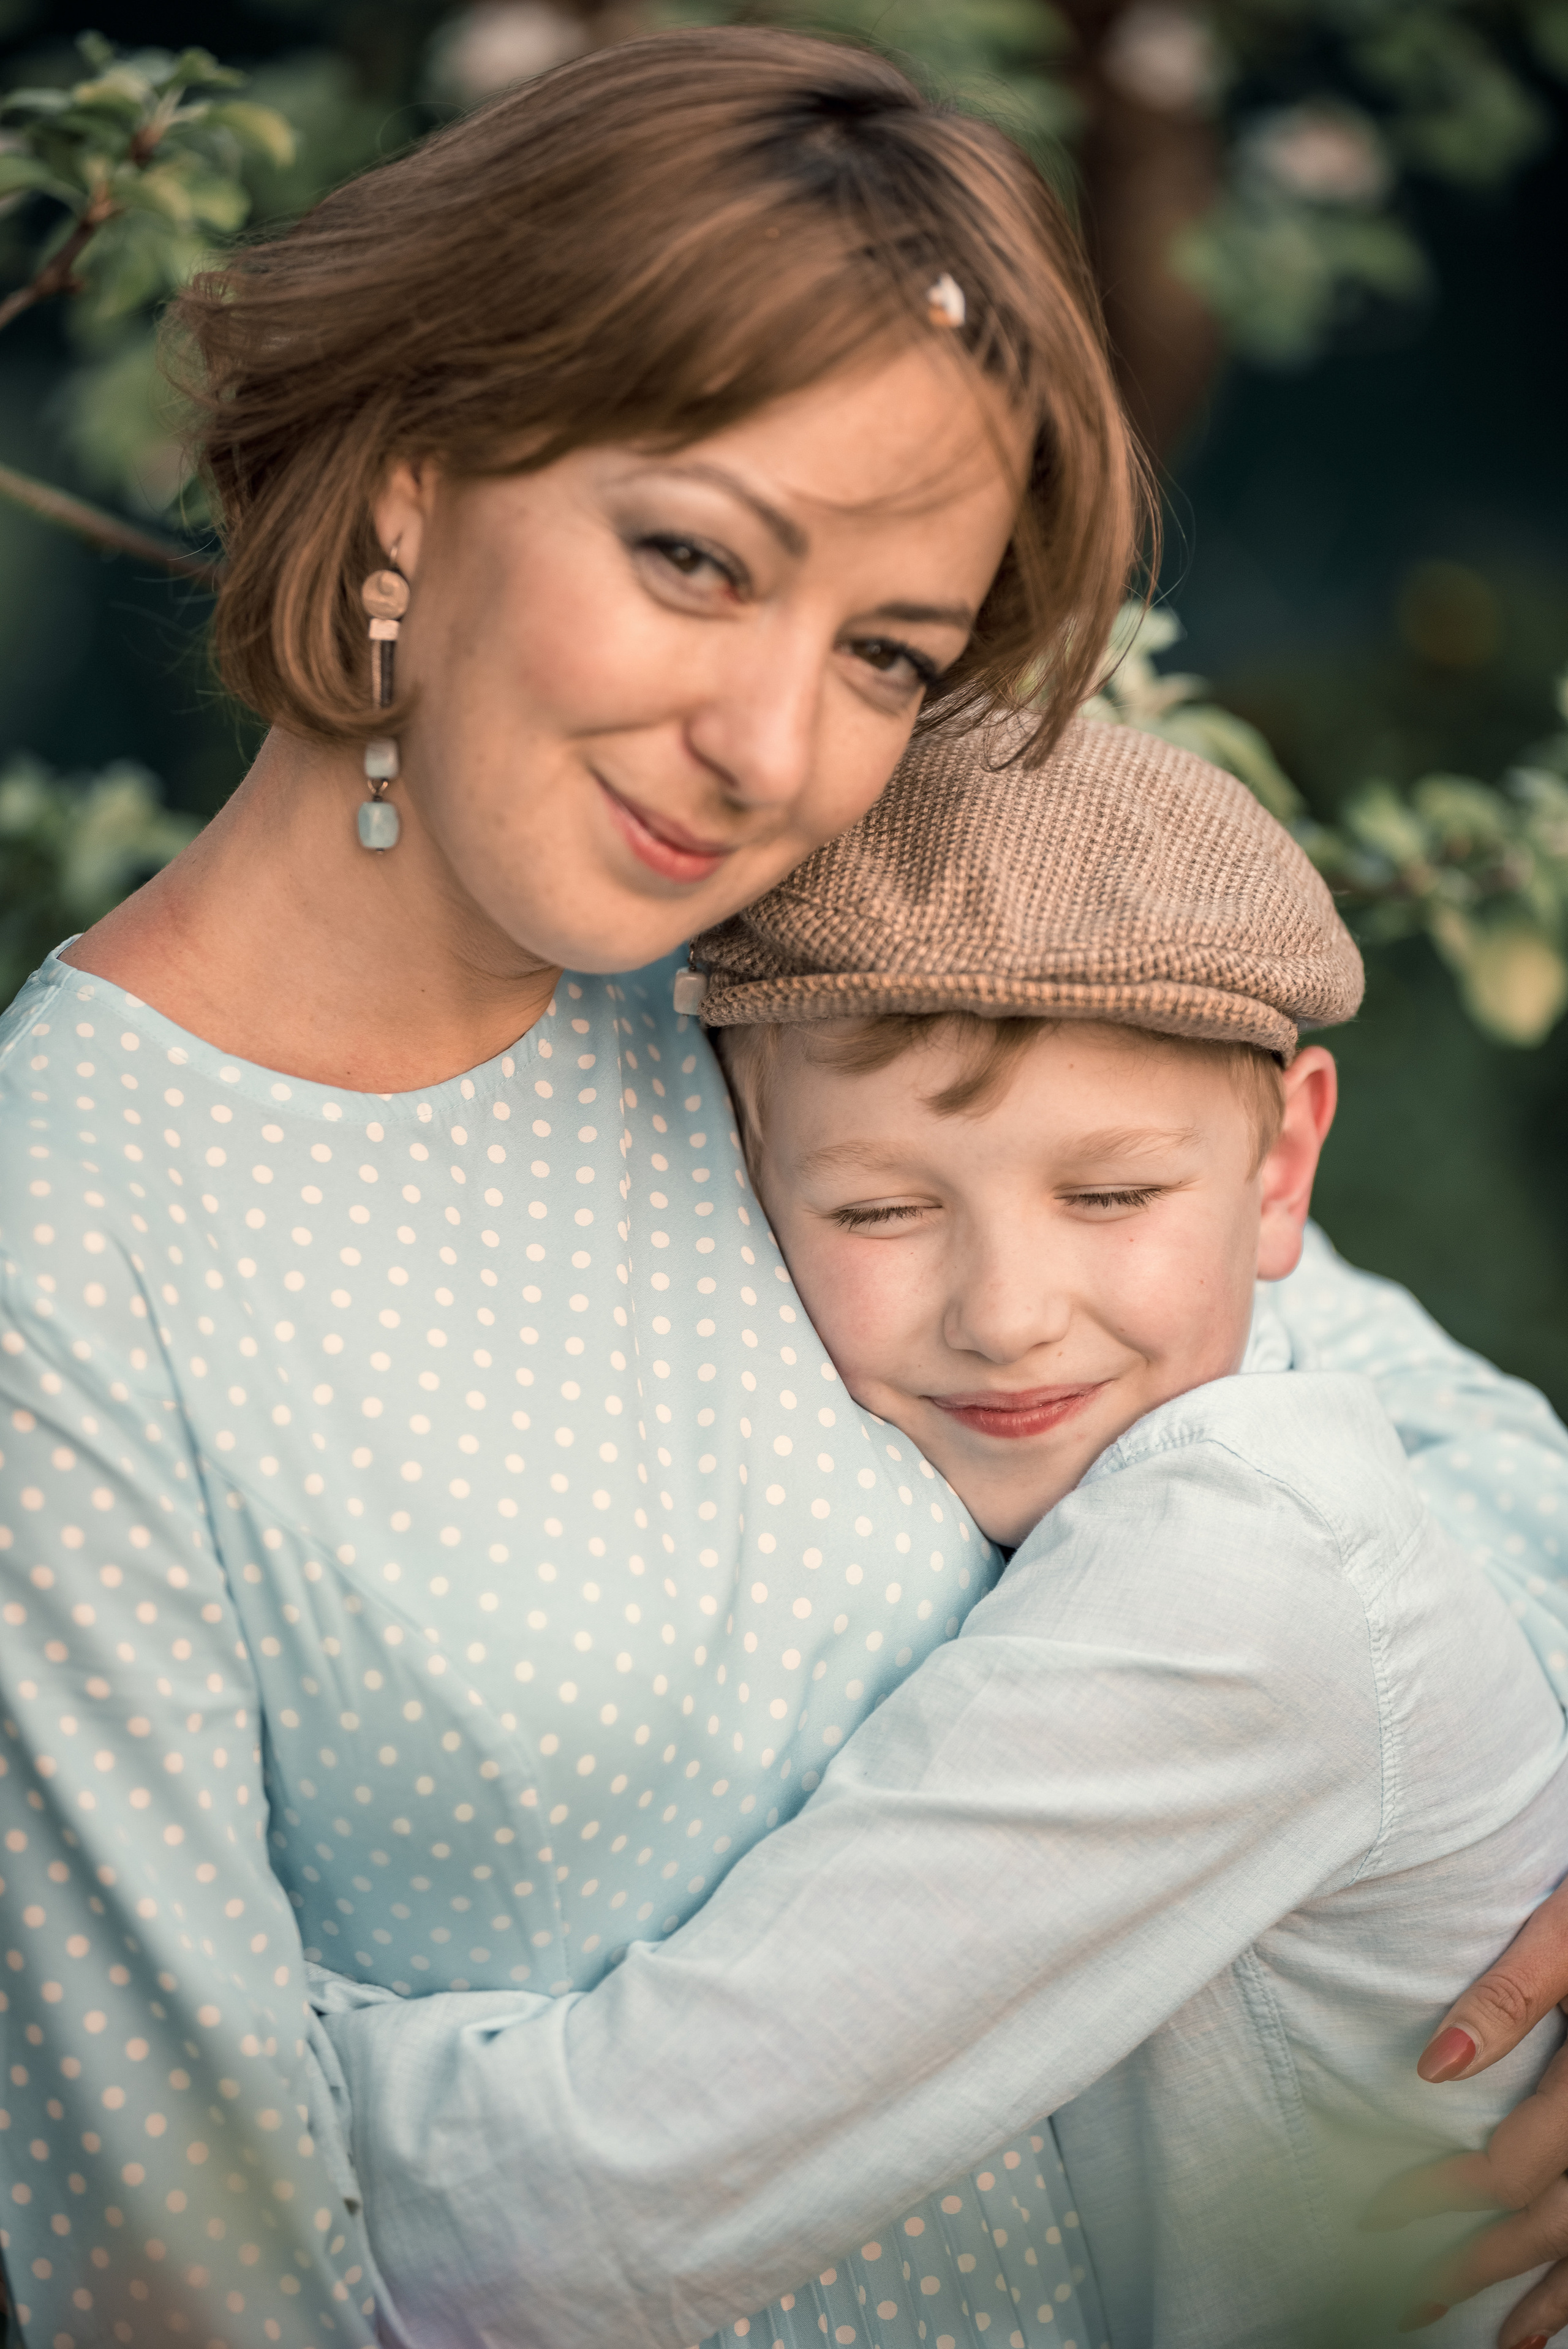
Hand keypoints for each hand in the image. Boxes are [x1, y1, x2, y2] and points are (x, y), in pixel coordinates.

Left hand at [1364, 1875, 1567, 2342]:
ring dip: (1554, 2303)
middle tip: (1410, 2305)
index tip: (1374, 2217)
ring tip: (1505, 2344)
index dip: (1435, 2198)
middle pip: (1549, 2226)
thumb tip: (1433, 2067)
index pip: (1504, 2170)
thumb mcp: (1567, 1934)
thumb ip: (1507, 1997)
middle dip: (1477, 2269)